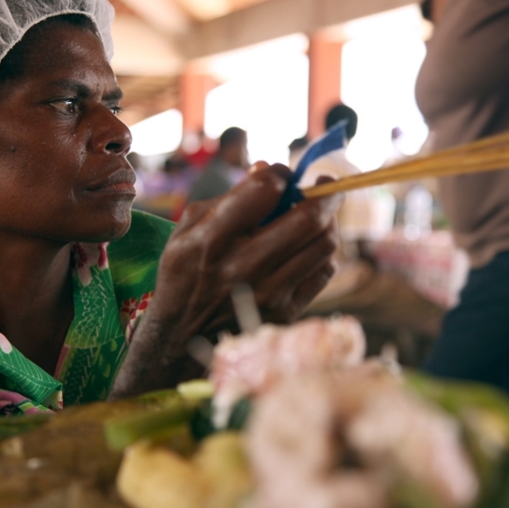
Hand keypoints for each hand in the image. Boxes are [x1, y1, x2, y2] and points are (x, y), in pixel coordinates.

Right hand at [111, 162, 341, 397]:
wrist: (182, 337)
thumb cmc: (185, 273)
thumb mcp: (188, 229)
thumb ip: (229, 197)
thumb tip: (270, 170)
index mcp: (212, 240)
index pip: (265, 189)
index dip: (280, 174)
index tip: (280, 177)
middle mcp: (243, 267)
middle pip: (309, 218)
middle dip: (324, 193)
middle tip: (324, 186)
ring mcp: (268, 293)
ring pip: (324, 243)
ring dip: (326, 221)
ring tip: (315, 216)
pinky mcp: (286, 313)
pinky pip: (324, 271)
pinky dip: (321, 252)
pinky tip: (306, 249)